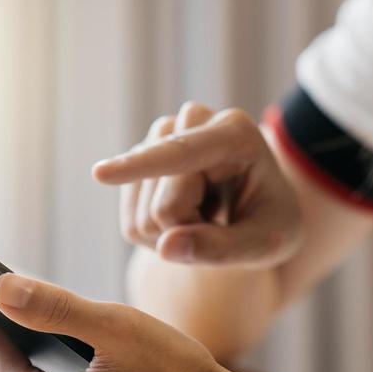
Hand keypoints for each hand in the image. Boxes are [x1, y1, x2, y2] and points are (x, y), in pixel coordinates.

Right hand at [95, 101, 302, 268]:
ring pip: (142, 213)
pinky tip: (185, 218)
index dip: (141, 166)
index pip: (181, 155)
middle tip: (224, 225)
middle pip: (163, 203)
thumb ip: (222, 248)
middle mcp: (194, 123)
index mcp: (236, 133)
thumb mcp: (267, 243)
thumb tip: (166, 247)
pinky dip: (157, 235)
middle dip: (190, 231)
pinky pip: (131, 220)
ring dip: (173, 233)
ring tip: (208, 218)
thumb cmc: (271, 224)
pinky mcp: (139, 163)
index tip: (100, 174)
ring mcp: (162, 139)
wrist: (258, 211)